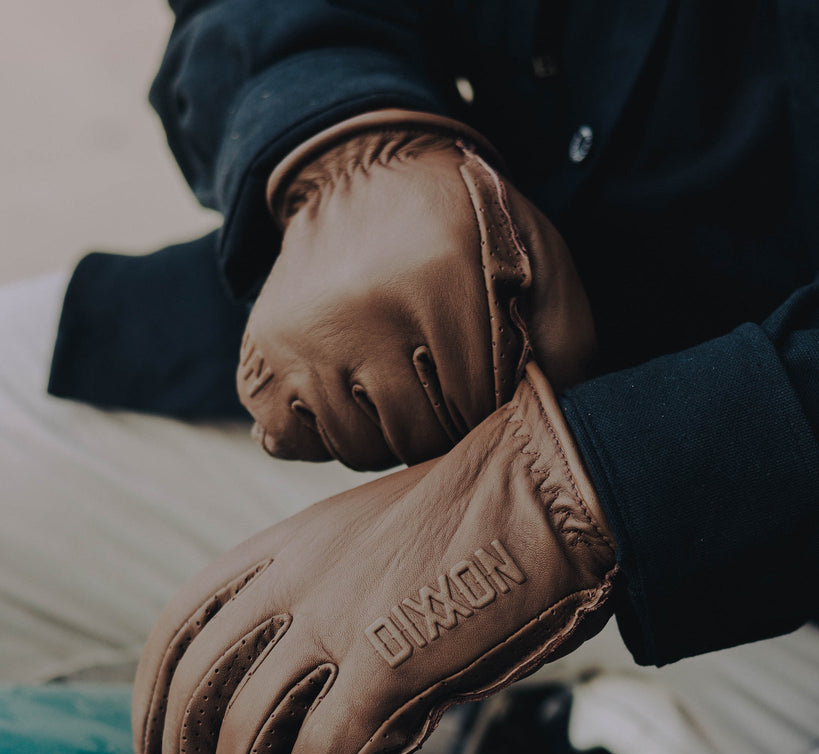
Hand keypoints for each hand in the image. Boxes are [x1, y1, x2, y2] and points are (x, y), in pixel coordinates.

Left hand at [133, 363, 615, 753]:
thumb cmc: (484, 517)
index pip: (181, 625)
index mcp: (286, 545)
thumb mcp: (376, 540)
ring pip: (248, 747)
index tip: (153, 750)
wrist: (551, 489)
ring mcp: (336, 625)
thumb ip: (331, 607)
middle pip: (200, 697)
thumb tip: (327, 700)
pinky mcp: (387, 673)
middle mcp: (294, 582)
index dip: (154, 700)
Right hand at [237, 110, 595, 469]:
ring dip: (382, 434)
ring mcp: (306, 329)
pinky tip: (344, 395)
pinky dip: (317, 435)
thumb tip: (546, 424)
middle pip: (415, 436)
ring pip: (354, 447)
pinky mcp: (264, 346)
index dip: (485, 414)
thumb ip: (563, 344)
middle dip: (438, 428)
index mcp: (442, 280)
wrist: (365, 174)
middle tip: (439, 392)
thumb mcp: (536, 264)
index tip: (483, 390)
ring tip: (394, 391)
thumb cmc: (464, 232)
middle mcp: (365, 306)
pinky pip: (288, 438)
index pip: (475, 409)